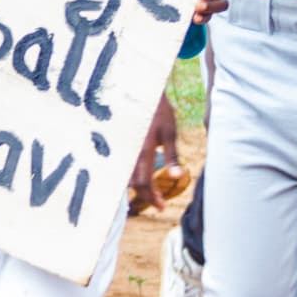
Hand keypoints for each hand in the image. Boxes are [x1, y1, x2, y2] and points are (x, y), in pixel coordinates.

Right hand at [127, 95, 181, 211]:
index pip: (145, 183)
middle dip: (146, 196)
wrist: (138, 89)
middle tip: (158, 202)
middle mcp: (129, 151)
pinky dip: (130, 176)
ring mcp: (121, 148)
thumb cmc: (158, 109)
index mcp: (143, 150)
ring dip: (137, 187)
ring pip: (125, 176)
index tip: (162, 207)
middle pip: (134, 183)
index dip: (153, 198)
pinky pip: (121, 166)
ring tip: (149, 192)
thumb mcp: (170, 131)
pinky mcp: (118, 144)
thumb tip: (178, 177)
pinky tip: (138, 176)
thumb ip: (173, 155)